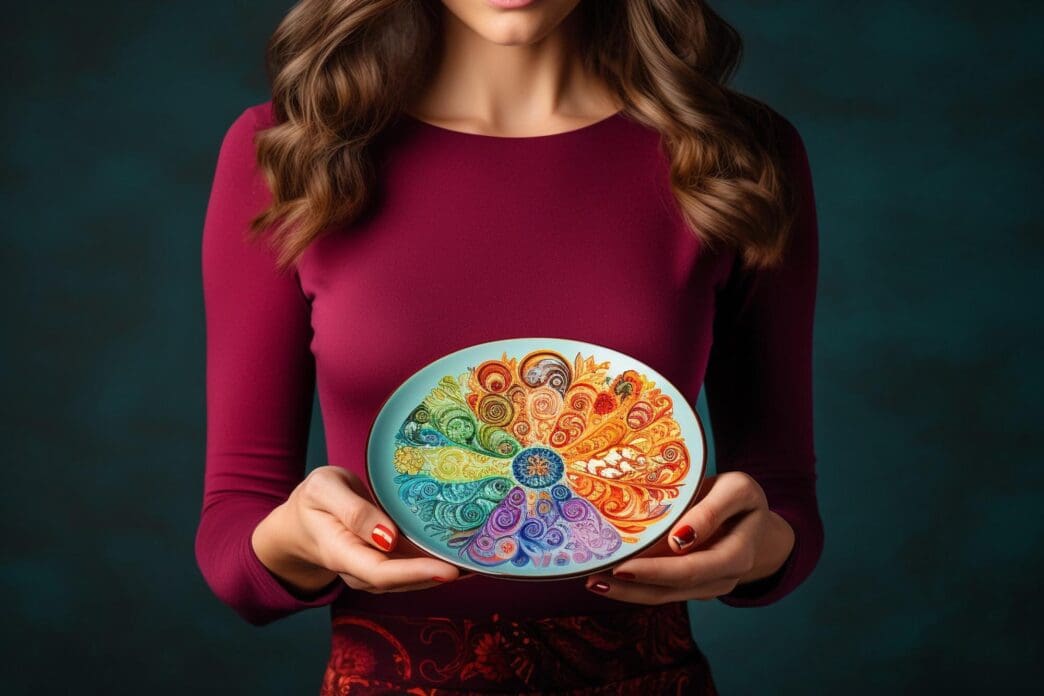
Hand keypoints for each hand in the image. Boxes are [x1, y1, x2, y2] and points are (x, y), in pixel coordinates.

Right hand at [252, 465, 472, 595]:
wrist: (300, 522)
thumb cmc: (313, 500)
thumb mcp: (323, 489)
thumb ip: (352, 510)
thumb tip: (387, 537)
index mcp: (341, 552)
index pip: (380, 572)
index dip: (416, 573)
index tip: (449, 569)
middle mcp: (360, 569)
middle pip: (403, 580)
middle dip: (441, 574)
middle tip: (481, 562)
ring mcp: (374, 569)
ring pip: (412, 577)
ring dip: (444, 570)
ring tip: (482, 558)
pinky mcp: (387, 562)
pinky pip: (413, 566)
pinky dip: (438, 561)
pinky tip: (466, 552)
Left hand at [583, 472, 794, 603]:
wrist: (754, 522)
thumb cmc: (740, 499)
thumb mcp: (736, 490)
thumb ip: (712, 510)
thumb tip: (679, 539)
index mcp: (738, 553)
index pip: (694, 568)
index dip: (657, 570)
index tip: (623, 567)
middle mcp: (724, 577)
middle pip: (674, 587)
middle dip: (633, 585)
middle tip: (595, 578)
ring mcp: (708, 587)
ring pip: (665, 595)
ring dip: (627, 592)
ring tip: (592, 581)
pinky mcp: (693, 588)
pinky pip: (663, 591)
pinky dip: (635, 587)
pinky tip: (607, 580)